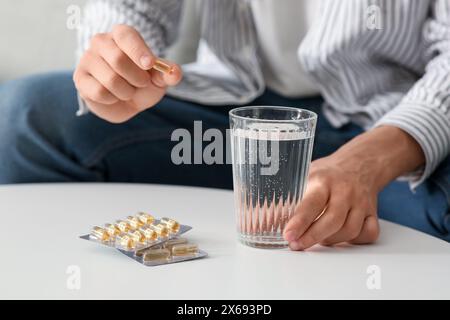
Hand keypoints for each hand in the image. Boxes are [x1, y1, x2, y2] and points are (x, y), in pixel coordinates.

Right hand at [73, 24, 181, 122]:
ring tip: (127, 90)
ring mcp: (87, 59)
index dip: (139, 51)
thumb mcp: (159, 78)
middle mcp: (101, 42)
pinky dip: (113, 99)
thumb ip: (168, 74)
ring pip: (110, 79)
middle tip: (141, 83)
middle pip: (118, 59)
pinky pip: (99, 92)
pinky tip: (113, 96)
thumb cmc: (142, 83)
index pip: (127, 36)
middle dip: (137, 78)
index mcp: (121, 35)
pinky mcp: (80, 79)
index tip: (150, 65)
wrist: (127, 102)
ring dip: (126, 92)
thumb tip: (175, 72)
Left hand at [283, 126, 424, 249]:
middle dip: (312, 237)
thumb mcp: (305, 174)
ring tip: (314, 238)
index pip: (311, 203)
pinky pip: (368, 234)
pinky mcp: (373, 212)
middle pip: (332, 221)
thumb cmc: (327, 173)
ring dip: (330, 240)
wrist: (360, 163)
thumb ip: (288, 194)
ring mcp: (361, 202)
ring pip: (349, 231)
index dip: (300, 221)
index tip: (287, 235)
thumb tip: (259, 213)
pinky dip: (354, 240)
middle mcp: (344, 191)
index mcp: (324, 180)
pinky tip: (340, 236)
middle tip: (296, 245)